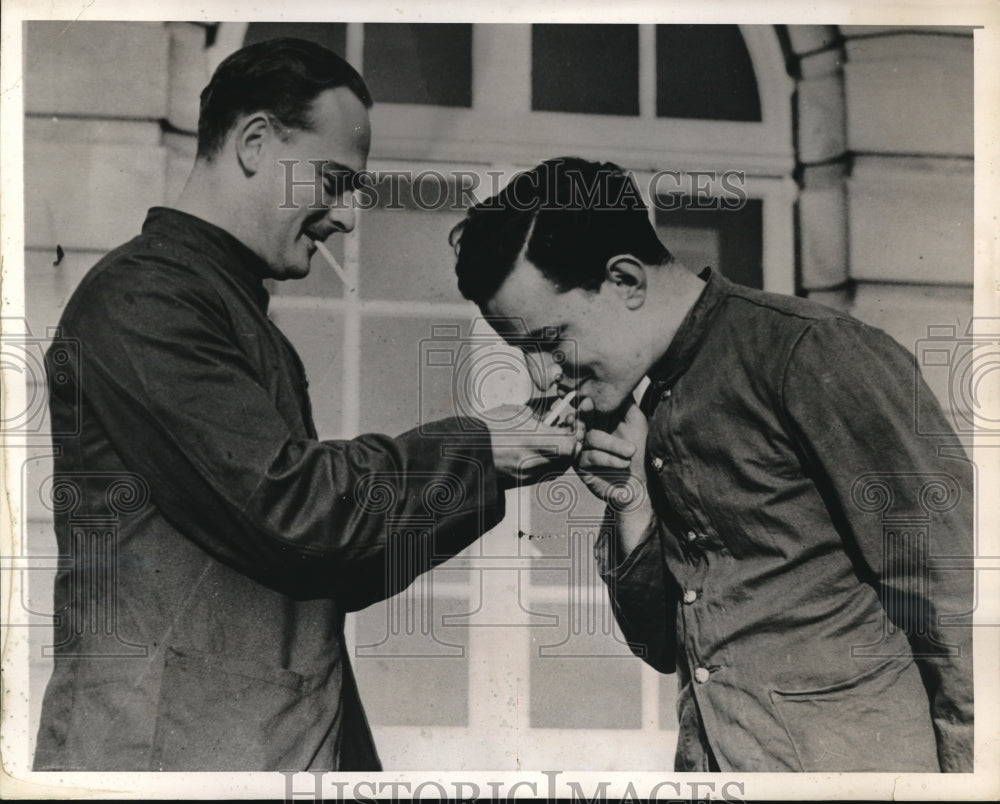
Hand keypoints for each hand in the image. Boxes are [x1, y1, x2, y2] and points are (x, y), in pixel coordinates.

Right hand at [483, 403, 583, 489]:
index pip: (574, 441)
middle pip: (571, 455)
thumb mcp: (518, 412)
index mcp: (539, 443)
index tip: (572, 416)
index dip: (577, 428)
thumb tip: (556, 412)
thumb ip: (542, 415)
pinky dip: (549, 458)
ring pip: (560, 465)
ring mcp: (531, 475)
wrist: (464, 450)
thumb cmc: (489, 427)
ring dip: (562, 449)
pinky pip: (546, 471)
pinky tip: (538, 445)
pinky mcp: (523, 482)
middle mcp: (538, 463)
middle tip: (566, 423)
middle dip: (572, 438)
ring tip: (551, 433)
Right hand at [575, 399, 653, 553]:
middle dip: (584, 413)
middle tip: (587, 405)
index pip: (587, 406)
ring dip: (613, 444)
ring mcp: (581, 449)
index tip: (588, 398)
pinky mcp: (580, 466)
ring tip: (631, 451)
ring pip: (590, 438)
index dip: (586, 401)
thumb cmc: (638, 451)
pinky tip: (624, 462)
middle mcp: (586, 432)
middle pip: (580, 419)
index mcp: (597, 420)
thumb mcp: (636, 421)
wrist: (638, 483)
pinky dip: (609, 459)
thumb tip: (619, 379)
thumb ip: (626, 402)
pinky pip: (591, 457)